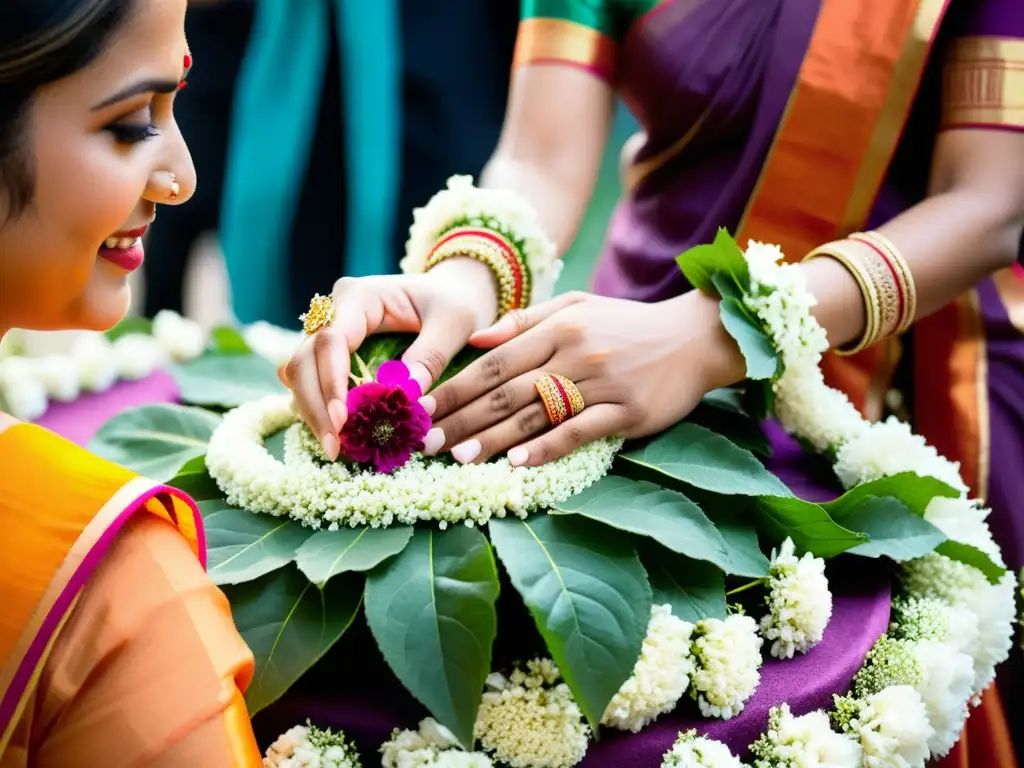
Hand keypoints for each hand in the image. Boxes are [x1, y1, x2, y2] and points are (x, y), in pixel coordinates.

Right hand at [283, 259, 497, 459]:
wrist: (455, 291)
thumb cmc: (456, 302)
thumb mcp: (455, 322)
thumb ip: (431, 354)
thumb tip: (408, 394)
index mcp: (361, 296)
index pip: (332, 339)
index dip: (331, 381)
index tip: (343, 419)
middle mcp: (335, 311)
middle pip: (305, 359)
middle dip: (316, 406)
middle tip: (335, 448)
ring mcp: (329, 331)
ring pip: (300, 374)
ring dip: (314, 413)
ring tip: (336, 450)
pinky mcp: (333, 353)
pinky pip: (315, 383)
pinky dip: (322, 410)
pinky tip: (338, 438)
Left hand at [424, 290, 744, 466]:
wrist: (695, 337)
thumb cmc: (628, 324)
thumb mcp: (576, 306)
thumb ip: (525, 320)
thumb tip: (476, 338)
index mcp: (558, 327)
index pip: (494, 362)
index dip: (455, 387)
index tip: (423, 408)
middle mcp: (575, 353)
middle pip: (505, 392)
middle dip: (461, 419)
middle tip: (425, 442)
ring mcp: (602, 383)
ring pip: (535, 414)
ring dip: (492, 438)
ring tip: (458, 458)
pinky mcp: (628, 411)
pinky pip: (579, 431)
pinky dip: (547, 446)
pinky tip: (518, 462)